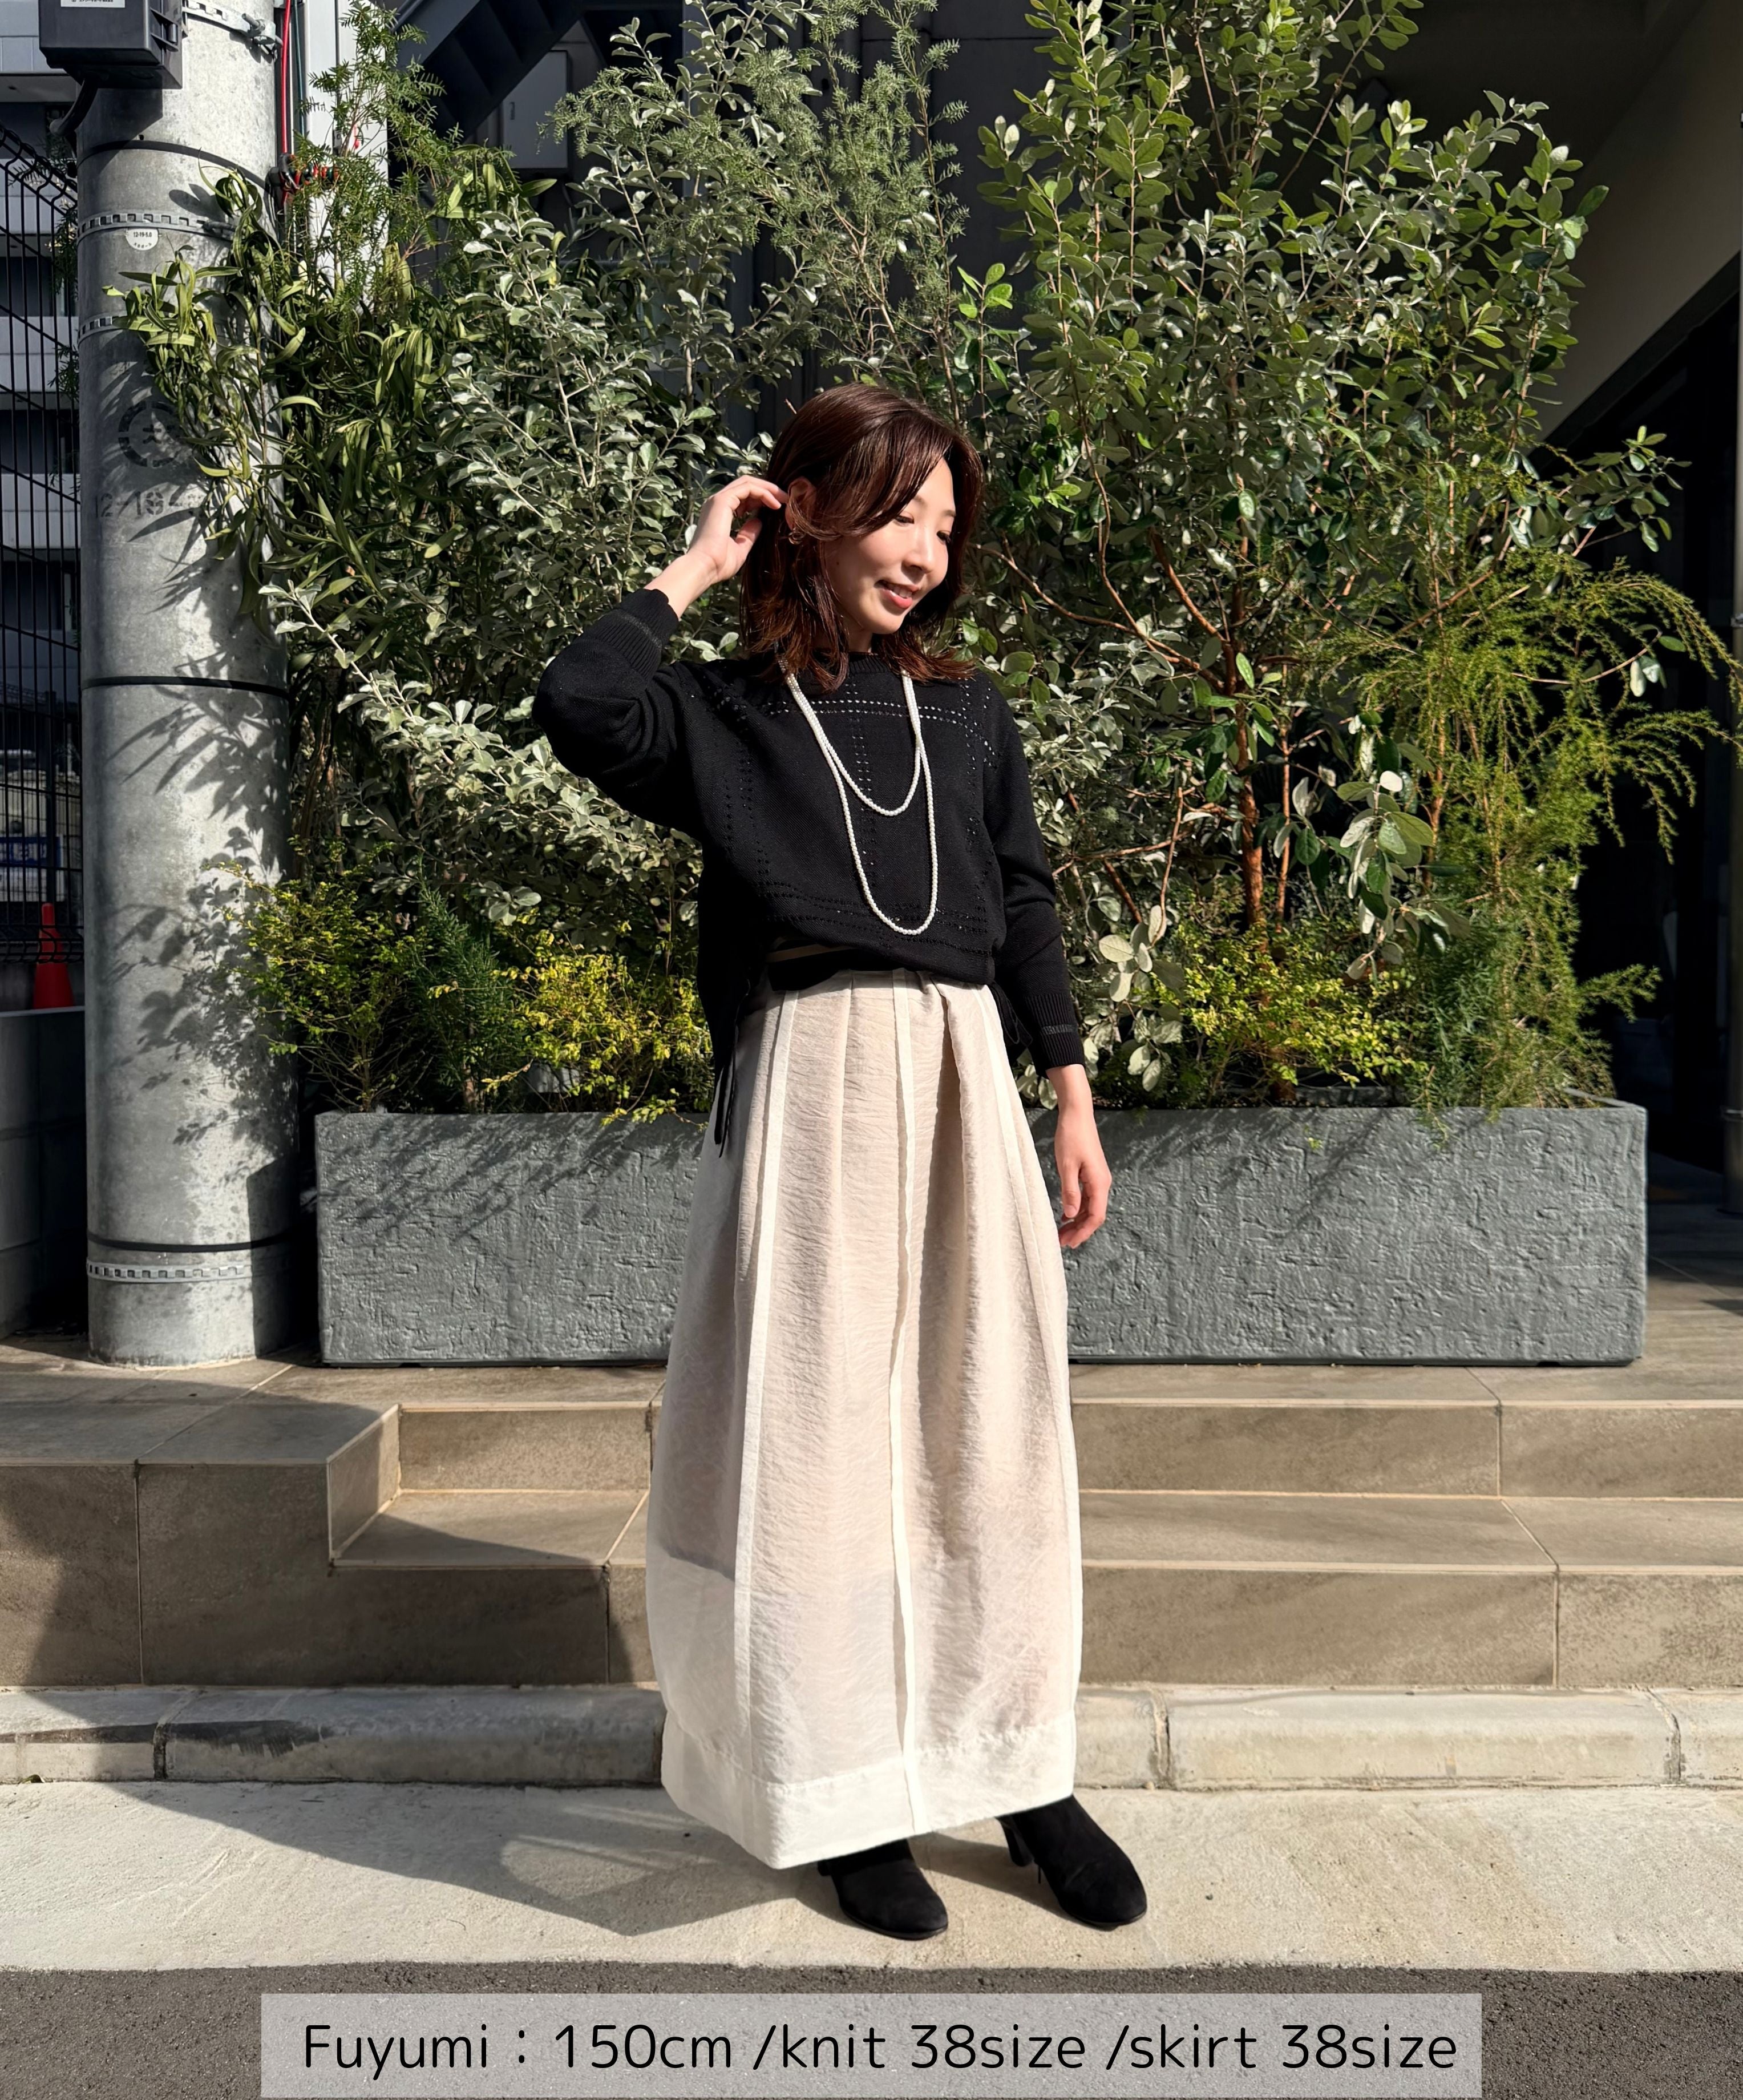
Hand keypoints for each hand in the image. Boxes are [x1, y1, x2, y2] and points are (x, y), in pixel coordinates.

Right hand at [649, 475, 784, 616]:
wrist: (704, 567)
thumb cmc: (718, 564)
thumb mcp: (740, 548)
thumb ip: (748, 534)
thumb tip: (758, 522)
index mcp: (720, 512)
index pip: (743, 495)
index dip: (762, 498)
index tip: (778, 507)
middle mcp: (717, 502)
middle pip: (746, 485)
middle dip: (767, 489)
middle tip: (785, 499)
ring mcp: (718, 499)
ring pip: (747, 482)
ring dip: (768, 489)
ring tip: (785, 499)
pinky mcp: (722, 500)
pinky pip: (748, 488)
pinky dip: (764, 493)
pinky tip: (776, 504)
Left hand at [1050, 1064, 1109, 1248]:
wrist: (1077, 1114)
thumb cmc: (1071, 1137)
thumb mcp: (1067, 1165)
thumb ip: (1070, 1191)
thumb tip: (1071, 1215)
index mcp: (1099, 1183)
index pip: (1095, 1217)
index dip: (1083, 1233)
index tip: (1069, 1244)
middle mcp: (1102, 1183)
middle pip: (1094, 1215)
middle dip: (1079, 1231)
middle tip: (1061, 1243)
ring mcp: (1097, 1179)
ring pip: (1090, 1208)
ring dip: (1076, 1221)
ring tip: (1061, 1233)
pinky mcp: (1091, 1174)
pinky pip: (1087, 1198)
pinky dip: (1076, 1209)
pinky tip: (1064, 1216)